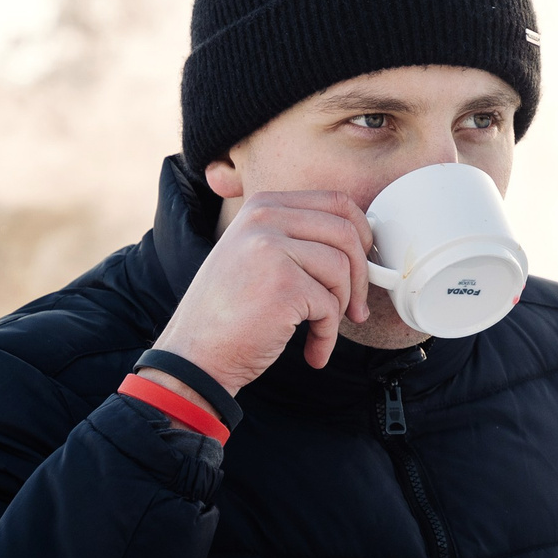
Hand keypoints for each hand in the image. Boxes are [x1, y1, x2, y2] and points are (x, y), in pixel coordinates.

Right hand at [151, 192, 374, 395]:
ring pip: (342, 270)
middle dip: (360, 276)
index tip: (362, 265)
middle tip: (356, 308)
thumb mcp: (255, 255)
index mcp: (262, 206)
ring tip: (324, 330)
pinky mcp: (284, 285)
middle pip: (346, 233)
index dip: (361, 236)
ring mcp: (272, 249)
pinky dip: (327, 335)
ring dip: (341, 308)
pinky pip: (330, 307)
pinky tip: (312, 350)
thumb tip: (358, 244)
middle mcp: (264, 219)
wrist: (195, 355)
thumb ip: (296, 238)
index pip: (336, 202)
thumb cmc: (229, 313)